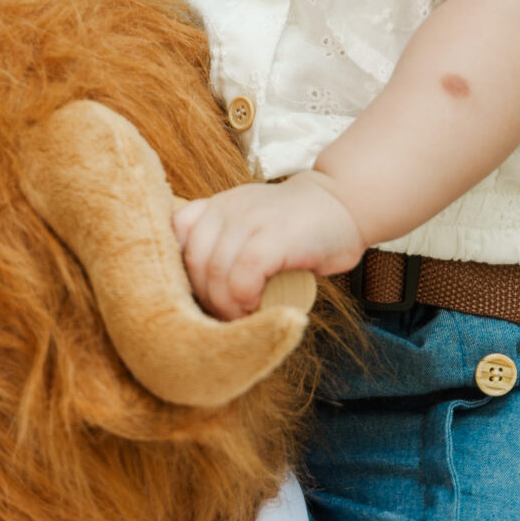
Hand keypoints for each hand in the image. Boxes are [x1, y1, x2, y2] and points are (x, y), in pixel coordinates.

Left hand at [170, 174, 365, 320]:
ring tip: (243, 316)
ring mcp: (250, 219)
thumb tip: (194, 294)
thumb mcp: (250, 225)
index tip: (199, 295)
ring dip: (225, 305)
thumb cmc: (296, 227)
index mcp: (216, 207)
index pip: (174, 235)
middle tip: (226, 317)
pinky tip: (256, 305)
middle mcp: (227, 208)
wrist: (345, 203)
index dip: (181, 272)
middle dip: (205, 299)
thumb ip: (223, 243)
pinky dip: (245, 298)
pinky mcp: (275, 236)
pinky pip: (243, 275)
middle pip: (194, 262)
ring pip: (215, 271)